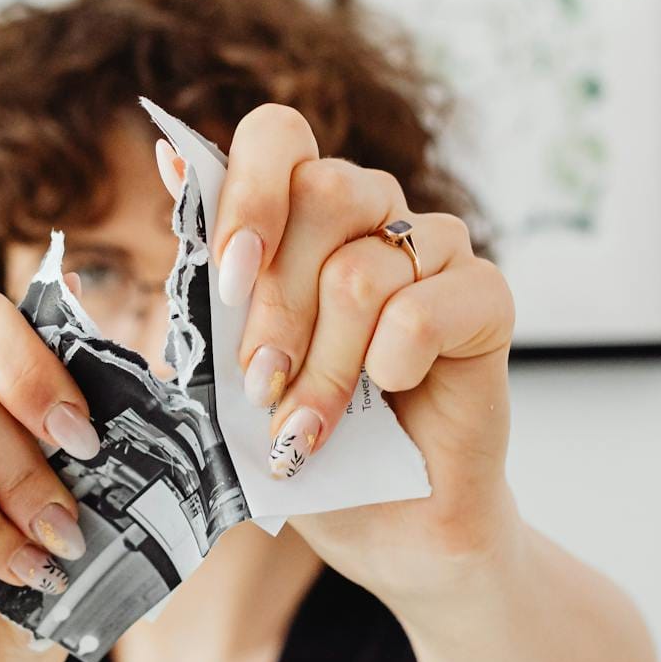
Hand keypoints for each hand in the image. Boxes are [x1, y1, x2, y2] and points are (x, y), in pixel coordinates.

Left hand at [205, 106, 518, 596]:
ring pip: (361, 269)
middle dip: (276, 307)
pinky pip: (424, 307)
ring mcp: (433, 251)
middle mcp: (372, 214)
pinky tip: (389, 394)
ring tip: (308, 427)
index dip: (249, 193)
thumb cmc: (302, 440)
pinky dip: (390, 363)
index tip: (228, 279)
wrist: (385, 526)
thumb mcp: (228, 366)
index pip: (279, 136)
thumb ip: (205, 277)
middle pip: (322, 193)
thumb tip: (174, 164)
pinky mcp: (486, 298)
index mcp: (303, 214)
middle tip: (259, 386)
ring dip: (323, 365)